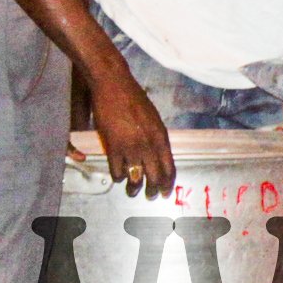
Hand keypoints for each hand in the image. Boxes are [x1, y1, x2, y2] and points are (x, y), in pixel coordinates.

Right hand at [88, 69, 176, 195]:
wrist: (113, 86)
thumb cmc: (134, 99)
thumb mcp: (154, 119)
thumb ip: (157, 138)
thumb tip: (158, 156)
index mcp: (161, 137)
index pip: (170, 168)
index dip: (168, 183)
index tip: (166, 191)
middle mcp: (149, 145)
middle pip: (155, 177)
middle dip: (154, 190)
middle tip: (151, 196)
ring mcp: (131, 147)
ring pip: (136, 178)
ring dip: (134, 188)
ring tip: (132, 191)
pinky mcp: (112, 147)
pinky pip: (118, 171)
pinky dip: (119, 177)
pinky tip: (119, 176)